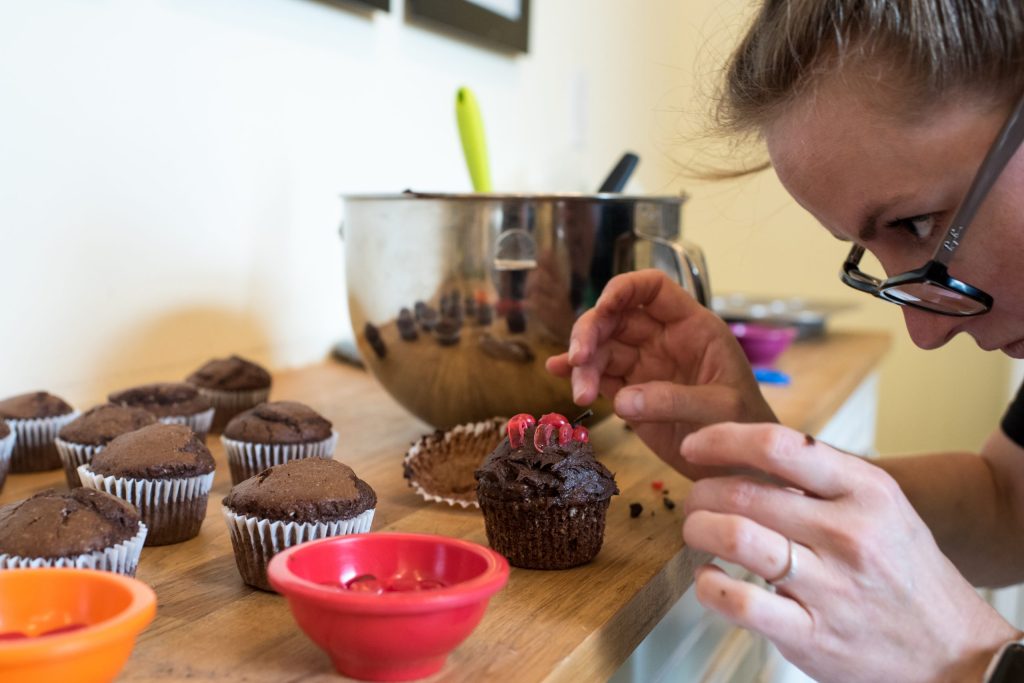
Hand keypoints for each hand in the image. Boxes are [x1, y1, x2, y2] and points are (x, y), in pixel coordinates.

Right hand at [545, 269, 774, 476]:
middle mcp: (664, 340)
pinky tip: (558, 374)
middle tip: (579, 360)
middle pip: (617, 317)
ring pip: (603, 349)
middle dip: (592, 331)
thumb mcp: (721, 410)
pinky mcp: (631, 394)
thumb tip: (623, 401)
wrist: (741, 469)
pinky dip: (579, 375)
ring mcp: (645, 366)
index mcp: (692, 328)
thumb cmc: (745, 428)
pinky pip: (600, 377)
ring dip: (584, 365)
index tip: (604, 306)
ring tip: (581, 394)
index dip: (625, 289)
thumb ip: (675, 400)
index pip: (654, 289)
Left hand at [682, 422, 1019, 682]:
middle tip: (696, 500)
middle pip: (743, 492)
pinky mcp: (810, 635)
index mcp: (865, 491)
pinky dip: (708, 585)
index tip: (695, 446)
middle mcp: (847, 533)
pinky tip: (711, 578)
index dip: (722, 440)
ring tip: (698, 532)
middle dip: (701, 493)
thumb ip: (821, 476)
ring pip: (734, 537)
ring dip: (698, 530)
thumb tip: (746, 451)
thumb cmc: (905, 571)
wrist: (953, 652)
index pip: (778, 445)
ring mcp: (829, 586)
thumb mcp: (881, 505)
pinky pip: (737, 601)